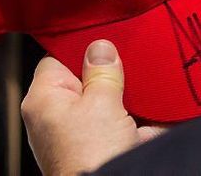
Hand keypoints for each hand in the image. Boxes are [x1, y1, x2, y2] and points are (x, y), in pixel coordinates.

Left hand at [22, 41, 162, 175]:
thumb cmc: (90, 158)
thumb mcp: (102, 102)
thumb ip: (103, 70)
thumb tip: (100, 47)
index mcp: (44, 99)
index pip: (57, 59)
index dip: (82, 48)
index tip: (109, 41)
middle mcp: (57, 117)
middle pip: (86, 80)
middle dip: (111, 74)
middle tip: (131, 64)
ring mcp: (80, 135)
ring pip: (107, 103)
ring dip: (128, 97)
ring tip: (145, 88)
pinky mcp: (102, 149)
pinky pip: (121, 125)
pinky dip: (138, 119)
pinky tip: (156, 110)